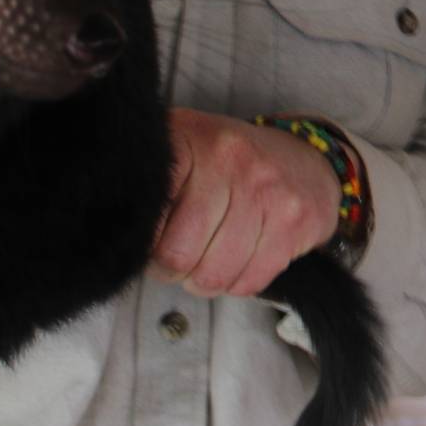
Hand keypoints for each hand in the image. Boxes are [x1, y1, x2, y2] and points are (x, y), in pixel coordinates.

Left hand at [153, 111, 342, 296]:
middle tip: (175, 259)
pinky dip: (236, 283)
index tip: (147, 241)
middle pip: (178, 255)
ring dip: (203, 280)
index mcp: (196, 141)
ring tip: (206, 261)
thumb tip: (118, 224)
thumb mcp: (184, 149)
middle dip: (171, 270)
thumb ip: (151, 180)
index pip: (150, 216)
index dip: (142, 241)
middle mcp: (234, 163)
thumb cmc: (233, 163)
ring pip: (214, 275)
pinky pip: (249, 282)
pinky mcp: (296, 224)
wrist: (306, 159)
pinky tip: (236, 262)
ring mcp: (269, 194)